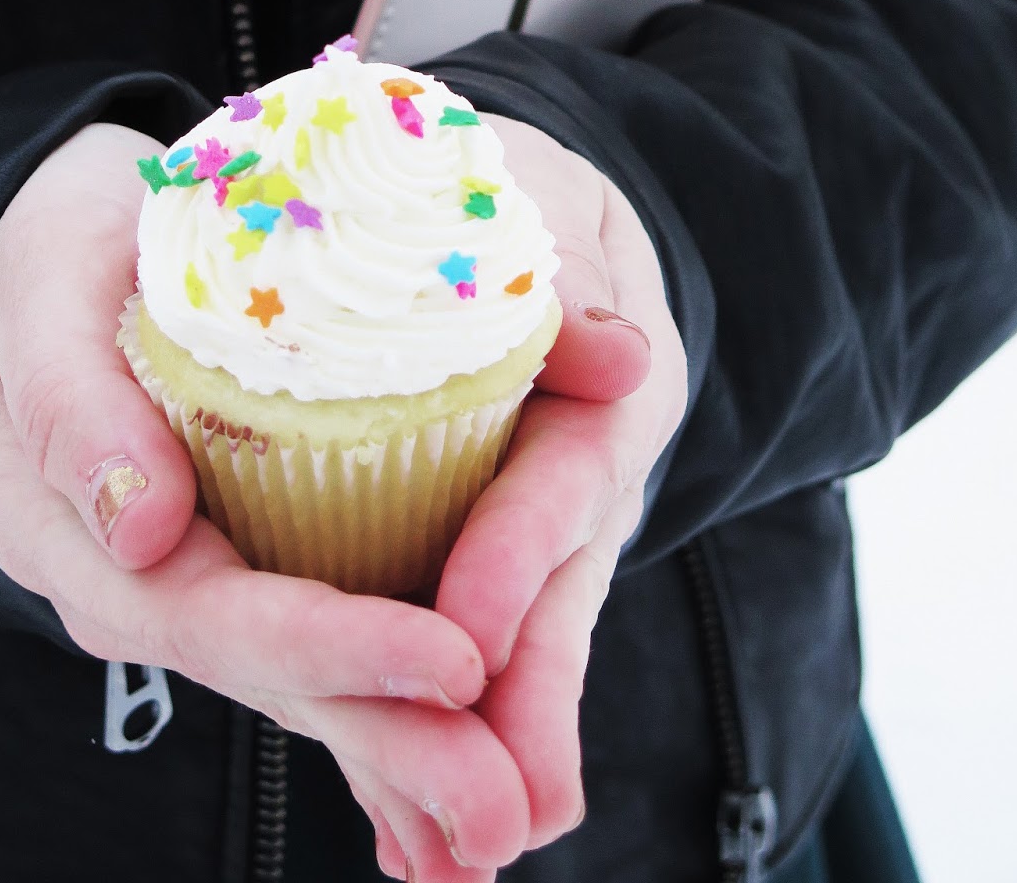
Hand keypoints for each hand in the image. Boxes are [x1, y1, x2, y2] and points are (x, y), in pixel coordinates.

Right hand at [0, 124, 530, 881]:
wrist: (71, 255)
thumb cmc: (61, 249)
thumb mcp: (41, 279)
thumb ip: (70, 395)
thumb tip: (140, 530)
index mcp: (76, 526)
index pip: (212, 612)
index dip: (333, 648)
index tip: (452, 661)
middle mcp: (140, 580)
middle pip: (274, 675)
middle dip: (392, 741)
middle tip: (507, 805)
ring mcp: (193, 580)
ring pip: (303, 678)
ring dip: (406, 746)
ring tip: (509, 808)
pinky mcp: (249, 557)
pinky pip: (322, 637)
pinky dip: (391, 700)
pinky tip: (470, 743)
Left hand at [435, 115, 688, 855]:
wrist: (529, 226)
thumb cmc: (524, 201)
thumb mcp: (549, 205)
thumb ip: (568, 268)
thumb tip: (613, 349)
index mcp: (598, 390)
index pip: (564, 477)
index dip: (521, 555)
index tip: (472, 638)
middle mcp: (572, 476)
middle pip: (549, 599)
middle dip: (518, 708)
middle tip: (494, 820)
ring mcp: (531, 523)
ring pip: (507, 642)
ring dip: (474, 745)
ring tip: (442, 860)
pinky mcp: (472, 546)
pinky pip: (455, 635)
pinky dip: (432, 720)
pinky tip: (403, 826)